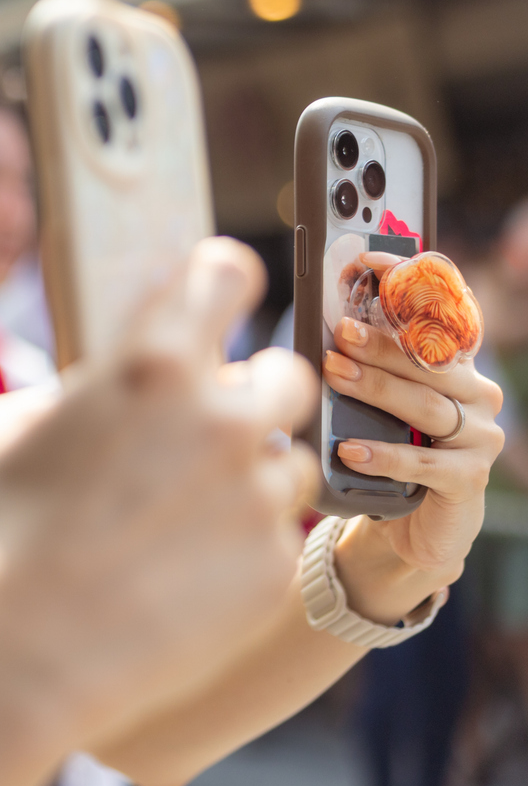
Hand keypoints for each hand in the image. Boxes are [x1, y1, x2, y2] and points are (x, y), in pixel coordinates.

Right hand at [0, 238, 319, 740]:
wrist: (25, 648)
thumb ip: (41, 398)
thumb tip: (64, 403)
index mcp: (152, 364)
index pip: (225, 274)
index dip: (221, 280)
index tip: (217, 295)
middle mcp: (222, 417)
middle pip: (287, 372)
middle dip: (256, 391)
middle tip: (214, 422)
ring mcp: (257, 494)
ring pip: (289, 462)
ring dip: (249, 479)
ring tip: (186, 513)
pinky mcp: (273, 564)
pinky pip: (274, 538)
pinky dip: (239, 549)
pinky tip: (183, 571)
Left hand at [323, 303, 502, 607]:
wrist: (409, 525)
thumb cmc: (381, 449)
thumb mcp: (365, 403)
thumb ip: (354, 365)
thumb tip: (307, 332)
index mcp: (450, 365)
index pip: (439, 315)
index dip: (411, 284)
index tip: (372, 260)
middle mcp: (473, 393)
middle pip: (428, 360)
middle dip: (379, 344)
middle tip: (337, 334)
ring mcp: (478, 436)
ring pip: (427, 405)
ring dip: (377, 389)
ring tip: (335, 376)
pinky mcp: (469, 479)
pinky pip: (426, 463)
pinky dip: (385, 455)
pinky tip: (350, 450)